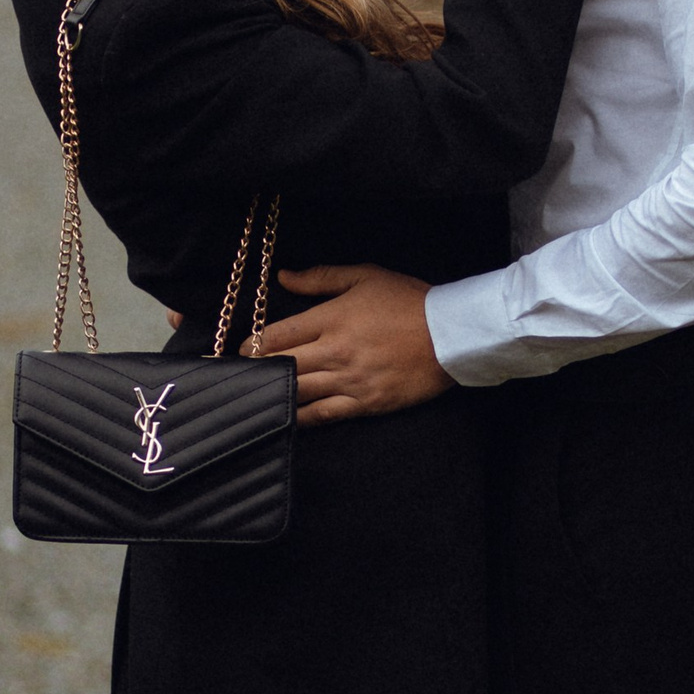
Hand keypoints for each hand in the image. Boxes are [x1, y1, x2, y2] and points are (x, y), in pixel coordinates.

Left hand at [250, 265, 450, 424]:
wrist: (452, 335)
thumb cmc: (409, 300)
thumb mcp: (365, 276)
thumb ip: (321, 277)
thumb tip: (284, 277)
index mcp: (331, 318)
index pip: (278, 335)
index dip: (253, 344)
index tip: (242, 349)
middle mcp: (335, 352)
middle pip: (282, 365)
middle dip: (257, 370)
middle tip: (241, 375)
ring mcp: (350, 381)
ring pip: (299, 392)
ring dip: (275, 394)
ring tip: (257, 397)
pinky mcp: (366, 403)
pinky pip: (324, 415)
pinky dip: (302, 417)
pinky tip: (288, 417)